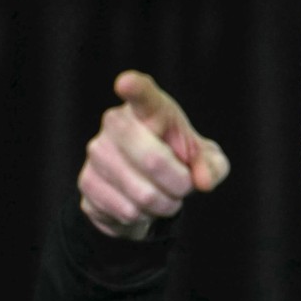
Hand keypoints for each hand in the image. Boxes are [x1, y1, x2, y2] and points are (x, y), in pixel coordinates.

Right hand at [78, 70, 228, 239]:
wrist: (147, 187)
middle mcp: (116, 123)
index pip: (142, 95)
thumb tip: (202, 181)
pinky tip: (141, 205)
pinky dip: (144, 218)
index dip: (135, 88)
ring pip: (142, 193)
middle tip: (183, 186)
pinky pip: (126, 211)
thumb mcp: (206, 161)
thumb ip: (213, 167)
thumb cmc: (180, 162)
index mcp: (150, 109)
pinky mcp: (87, 182)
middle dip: (179, 184)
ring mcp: (97, 152)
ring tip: (163, 196)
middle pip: (152, 160)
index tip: (126, 83)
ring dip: (164, 205)